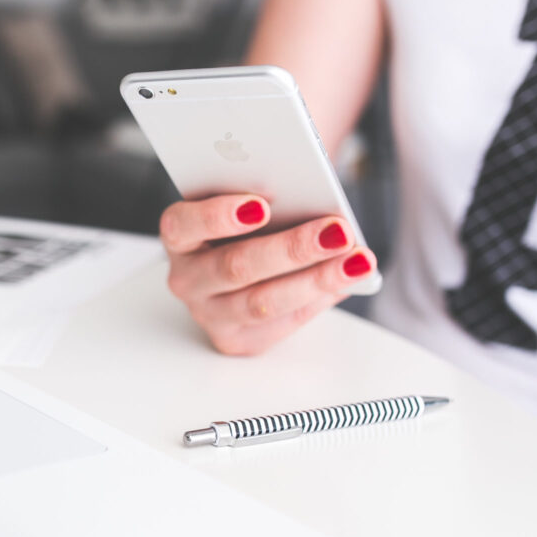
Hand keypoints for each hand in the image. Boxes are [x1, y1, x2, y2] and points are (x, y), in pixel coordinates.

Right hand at [160, 194, 375, 354]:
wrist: (243, 258)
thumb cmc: (247, 225)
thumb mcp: (247, 201)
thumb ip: (267, 197)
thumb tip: (317, 200)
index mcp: (179, 236)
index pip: (183, 225)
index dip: (218, 216)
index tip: (261, 205)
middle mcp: (186, 279)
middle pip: (235, 267)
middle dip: (292, 248)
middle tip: (336, 231)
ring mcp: (208, 314)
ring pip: (262, 302)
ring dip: (316, 279)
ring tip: (357, 260)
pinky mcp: (236, 340)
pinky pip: (282, 322)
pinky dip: (320, 299)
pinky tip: (350, 280)